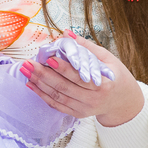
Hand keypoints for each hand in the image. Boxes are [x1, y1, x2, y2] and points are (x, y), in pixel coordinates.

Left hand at [23, 30, 143, 123]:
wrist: (122, 101)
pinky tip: (31, 84)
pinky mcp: (76, 114)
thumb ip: (86, 47)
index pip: (80, 78)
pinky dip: (42, 94)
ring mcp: (83, 109)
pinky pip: (56, 105)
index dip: (64, 69)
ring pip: (57, 97)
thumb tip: (66, 33)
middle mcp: (93, 100)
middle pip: (64, 88)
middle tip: (28, 63)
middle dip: (44, 75)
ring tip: (25, 71)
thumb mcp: (107, 58)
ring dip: (39, 84)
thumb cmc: (115, 76)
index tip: (49, 59)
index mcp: (103, 85)